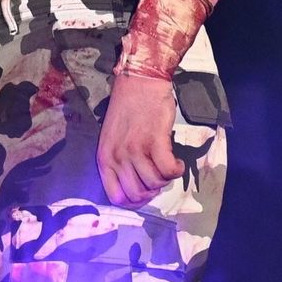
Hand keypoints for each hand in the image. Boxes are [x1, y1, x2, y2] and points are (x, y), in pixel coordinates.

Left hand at [97, 74, 184, 208]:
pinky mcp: (154, 141)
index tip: (144, 191)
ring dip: (165, 178)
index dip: (133, 200)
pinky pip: (169, 171)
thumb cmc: (128, 109)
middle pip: (137, 195)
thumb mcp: (114, 138)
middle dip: (151, 190)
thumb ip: (119, 162)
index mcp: (104, 157)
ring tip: (165, 162)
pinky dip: (177, 170)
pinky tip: (176, 161)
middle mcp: (117, 156)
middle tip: (157, 174)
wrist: (140, 81)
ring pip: (155, 184)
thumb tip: (137, 189)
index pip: (115, 197)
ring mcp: (135, 149)